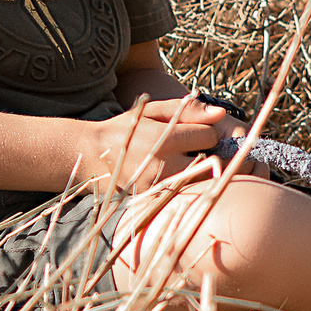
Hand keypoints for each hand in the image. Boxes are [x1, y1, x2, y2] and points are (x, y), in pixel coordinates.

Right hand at [89, 93, 228, 190]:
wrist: (89, 155)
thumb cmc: (125, 129)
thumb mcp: (152, 111)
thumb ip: (187, 109)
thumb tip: (221, 113)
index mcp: (164, 137)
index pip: (209, 136)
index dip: (208, 133)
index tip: (198, 133)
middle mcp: (163, 164)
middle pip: (212, 163)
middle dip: (214, 155)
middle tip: (201, 151)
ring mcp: (158, 187)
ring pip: (202, 182)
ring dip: (204, 172)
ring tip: (189, 163)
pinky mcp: (153, 201)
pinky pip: (184, 195)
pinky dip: (189, 187)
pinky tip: (179, 178)